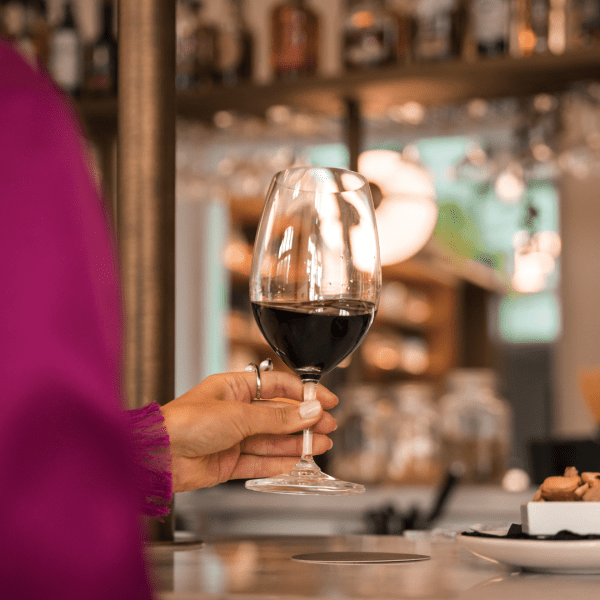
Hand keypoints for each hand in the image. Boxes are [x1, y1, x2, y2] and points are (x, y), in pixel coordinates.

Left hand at [160, 371, 337, 491]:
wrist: (157, 456)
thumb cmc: (185, 423)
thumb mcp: (240, 415)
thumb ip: (278, 417)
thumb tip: (309, 411)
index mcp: (234, 388)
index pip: (278, 386)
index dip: (303, 393)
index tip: (324, 400)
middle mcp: (235, 411)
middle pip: (278, 415)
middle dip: (304, 421)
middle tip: (327, 426)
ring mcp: (232, 437)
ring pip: (272, 440)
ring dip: (297, 443)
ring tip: (321, 445)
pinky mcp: (228, 462)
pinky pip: (259, 462)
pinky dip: (279, 462)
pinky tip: (296, 461)